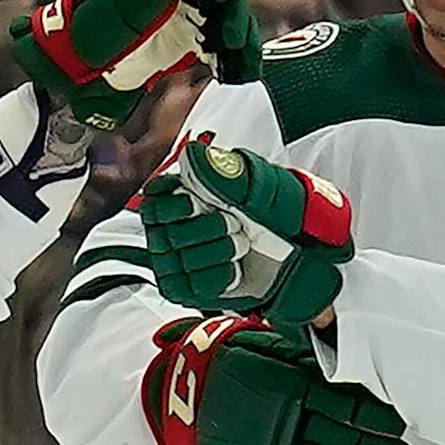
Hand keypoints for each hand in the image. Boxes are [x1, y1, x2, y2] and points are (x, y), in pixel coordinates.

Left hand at [11, 0, 260, 130]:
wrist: (64, 78)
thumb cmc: (77, 41)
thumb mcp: (103, 18)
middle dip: (230, 13)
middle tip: (230, 40)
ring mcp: (177, 18)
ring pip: (221, 20)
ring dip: (237, 40)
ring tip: (241, 67)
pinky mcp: (182, 46)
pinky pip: (215, 47)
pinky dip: (230, 60)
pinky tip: (237, 75)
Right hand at [139, 142, 353, 329]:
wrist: (290, 246)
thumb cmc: (266, 210)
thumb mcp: (249, 182)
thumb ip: (218, 169)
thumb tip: (192, 155)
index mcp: (175, 198)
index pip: (153, 204)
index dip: (174, 207)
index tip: (196, 204)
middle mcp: (167, 230)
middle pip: (168, 235)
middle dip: (208, 229)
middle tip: (234, 224)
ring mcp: (174, 262)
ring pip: (184, 262)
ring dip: (221, 251)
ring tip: (240, 244)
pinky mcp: (186, 289)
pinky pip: (196, 285)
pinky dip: (223, 274)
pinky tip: (235, 266)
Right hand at [141, 314, 410, 444]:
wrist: (191, 390)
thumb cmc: (237, 360)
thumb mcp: (274, 347)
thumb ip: (311, 354)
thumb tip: (347, 350)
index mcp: (297, 387)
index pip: (351, 406)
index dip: (379, 418)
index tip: (399, 423)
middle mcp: (292, 420)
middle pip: (349, 440)